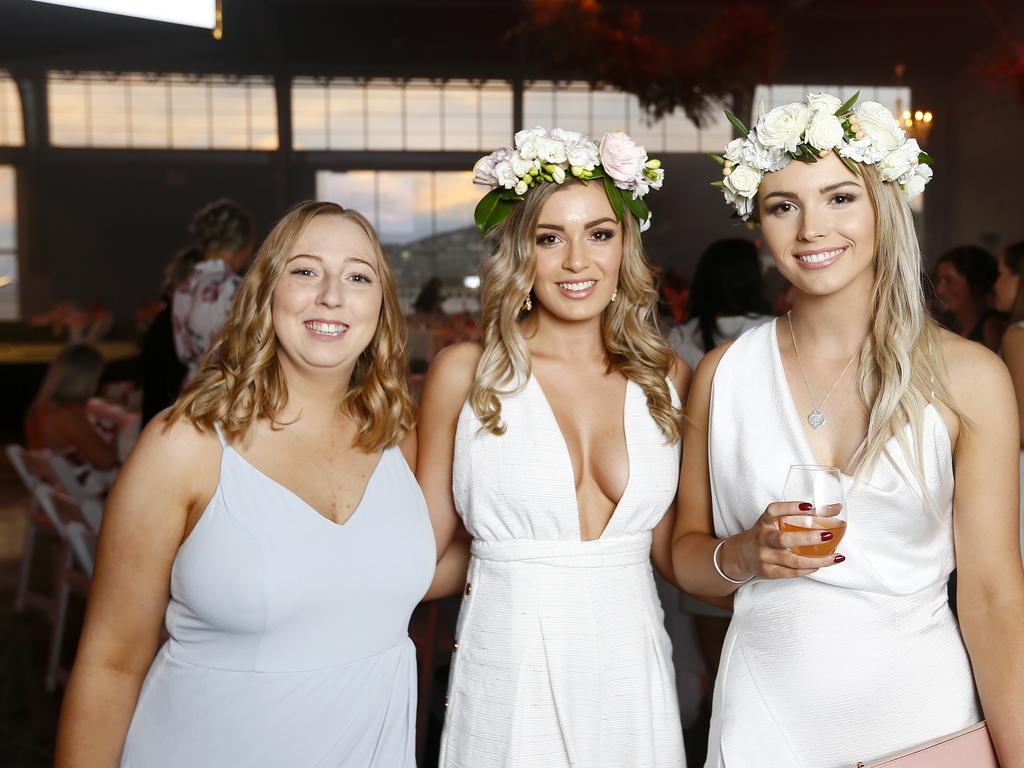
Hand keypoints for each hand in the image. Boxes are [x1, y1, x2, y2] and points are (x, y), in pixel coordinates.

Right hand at [725, 501, 846, 580]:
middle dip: (808, 538)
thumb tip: (835, 509)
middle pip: (784, 539)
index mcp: (764, 521)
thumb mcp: (777, 521)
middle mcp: (762, 538)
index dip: (791, 507)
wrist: (743, 554)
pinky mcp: (768, 571)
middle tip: (828, 535)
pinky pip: (792, 573)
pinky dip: (809, 569)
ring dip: (817, 560)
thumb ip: (803, 515)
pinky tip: (821, 565)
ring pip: (792, 561)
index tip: (809, 506)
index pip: (774, 511)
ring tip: (835, 557)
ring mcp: (764, 556)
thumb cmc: (767, 534)